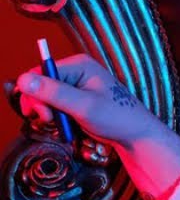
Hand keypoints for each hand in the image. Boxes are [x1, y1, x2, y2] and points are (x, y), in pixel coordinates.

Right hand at [7, 52, 164, 146]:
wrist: (135, 134)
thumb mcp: (84, 106)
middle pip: (40, 85)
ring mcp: (76, 86)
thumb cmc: (117, 118)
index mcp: (79, 65)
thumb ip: (54, 93)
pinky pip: (56, 106)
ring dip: (49, 114)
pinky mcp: (76, 99)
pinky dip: (57, 117)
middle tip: (50, 120)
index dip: (34, 94)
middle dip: (41, 105)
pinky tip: (67, 125)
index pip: (40, 73)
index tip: (42, 114)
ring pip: (46, 98)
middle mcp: (76, 71)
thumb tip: (24, 80)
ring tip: (63, 125)